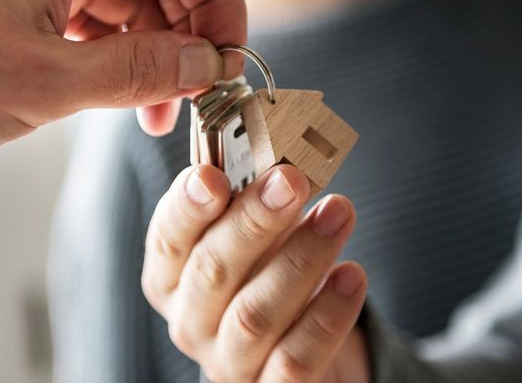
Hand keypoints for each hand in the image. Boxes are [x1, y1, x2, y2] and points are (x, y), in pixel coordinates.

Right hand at [142, 165, 370, 381]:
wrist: (290, 342)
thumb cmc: (263, 273)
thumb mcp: (249, 236)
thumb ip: (252, 202)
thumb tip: (283, 161)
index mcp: (171, 276)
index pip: (168, 239)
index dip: (187, 207)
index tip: (213, 176)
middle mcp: (190, 320)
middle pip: (213, 272)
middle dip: (253, 222)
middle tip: (291, 181)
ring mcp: (227, 361)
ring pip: (257, 315)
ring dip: (301, 259)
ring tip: (338, 212)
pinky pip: (296, 359)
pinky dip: (327, 316)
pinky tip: (352, 276)